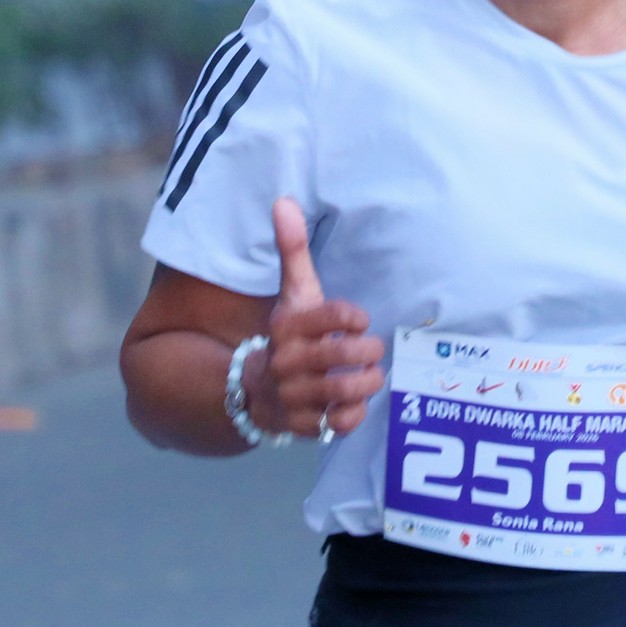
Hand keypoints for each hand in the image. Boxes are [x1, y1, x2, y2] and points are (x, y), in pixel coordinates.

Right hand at [249, 196, 385, 438]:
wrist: (253, 388)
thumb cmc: (290, 334)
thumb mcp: (292, 294)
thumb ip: (292, 251)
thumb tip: (284, 200)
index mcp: (287, 325)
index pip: (331, 316)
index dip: (354, 317)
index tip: (361, 320)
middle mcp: (285, 361)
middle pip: (340, 355)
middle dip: (367, 352)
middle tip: (372, 351)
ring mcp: (291, 395)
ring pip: (341, 390)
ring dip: (366, 382)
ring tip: (371, 375)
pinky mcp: (299, 426)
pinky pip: (335, 424)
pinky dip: (352, 415)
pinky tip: (354, 403)